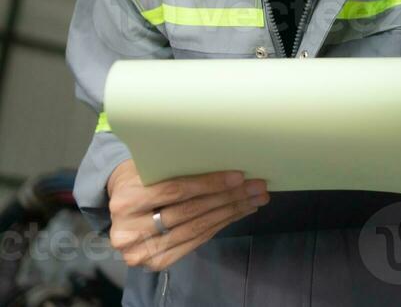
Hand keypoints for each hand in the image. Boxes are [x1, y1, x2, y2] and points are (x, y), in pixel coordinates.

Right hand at [105, 159, 269, 269]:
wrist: (120, 204)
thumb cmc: (141, 177)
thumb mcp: (150, 167)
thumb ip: (177, 167)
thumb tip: (225, 161)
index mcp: (127, 200)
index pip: (176, 191)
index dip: (209, 184)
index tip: (239, 176)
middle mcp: (129, 230)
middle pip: (190, 211)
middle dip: (228, 198)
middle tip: (257, 187)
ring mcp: (140, 251)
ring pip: (196, 228)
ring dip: (230, 213)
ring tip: (255, 199)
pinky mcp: (154, 262)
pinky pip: (195, 241)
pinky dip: (219, 226)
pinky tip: (238, 213)